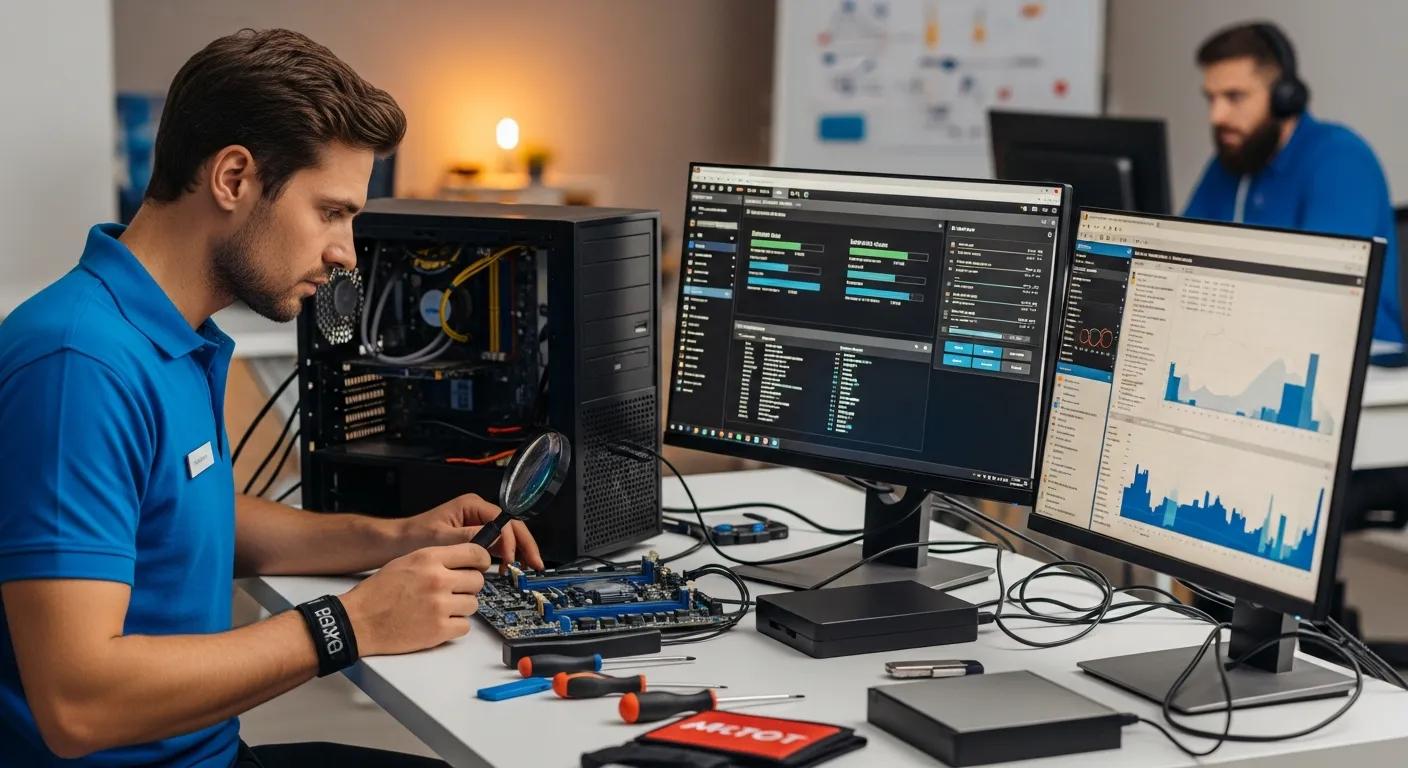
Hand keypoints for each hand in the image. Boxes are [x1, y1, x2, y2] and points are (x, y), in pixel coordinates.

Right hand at [340, 543, 487, 655]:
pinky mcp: (439, 630)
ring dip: (461, 608)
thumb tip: (464, 561)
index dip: (481, 560)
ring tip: (441, 608)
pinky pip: (465, 627)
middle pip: (477, 580)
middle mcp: (437, 580)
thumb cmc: (378, 592)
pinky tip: (439, 622)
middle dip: (468, 587)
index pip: (475, 552)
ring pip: (474, 605)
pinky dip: (455, 627)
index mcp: (429, 559)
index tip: (480, 566)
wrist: (358, 621)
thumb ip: (437, 559)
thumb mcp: (406, 561)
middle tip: (454, 592)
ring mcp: (439, 606)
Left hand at [396, 493, 544, 571]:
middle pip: (511, 527)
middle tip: (535, 564)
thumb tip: (492, 542)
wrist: (397, 544)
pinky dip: (507, 557)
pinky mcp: (475, 539)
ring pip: (508, 537)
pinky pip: (497, 546)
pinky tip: (511, 569)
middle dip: (525, 546)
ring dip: (519, 552)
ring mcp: (478, 526)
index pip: (502, 520)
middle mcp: (478, 513)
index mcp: (471, 506)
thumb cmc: (413, 536)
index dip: (511, 540)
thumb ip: (468, 538)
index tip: (511, 559)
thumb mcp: (441, 537)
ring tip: (527, 569)